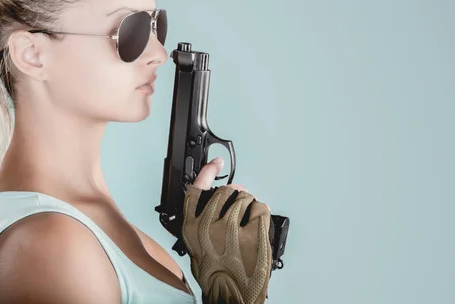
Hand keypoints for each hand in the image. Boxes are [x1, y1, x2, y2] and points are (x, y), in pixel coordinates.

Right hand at [182, 157, 273, 303]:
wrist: (231, 297)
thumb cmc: (214, 278)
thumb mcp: (197, 248)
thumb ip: (202, 226)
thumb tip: (215, 208)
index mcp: (192, 227)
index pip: (196, 190)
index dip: (206, 173)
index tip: (214, 163)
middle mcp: (210, 224)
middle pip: (224, 191)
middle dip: (235, 190)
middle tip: (241, 194)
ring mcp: (232, 227)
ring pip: (244, 198)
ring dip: (249, 202)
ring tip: (250, 213)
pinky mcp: (253, 232)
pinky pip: (261, 209)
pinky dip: (262, 211)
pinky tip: (260, 219)